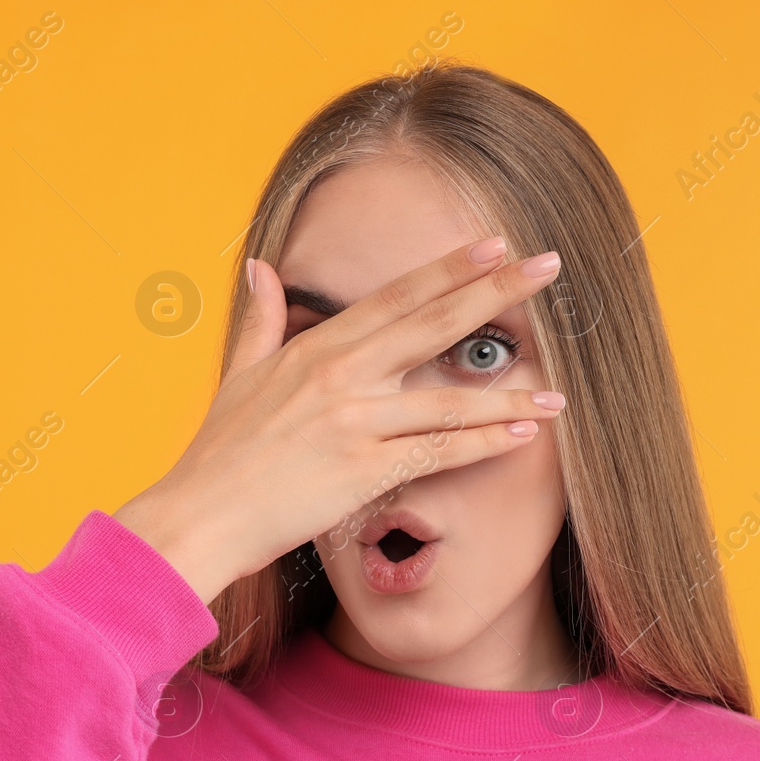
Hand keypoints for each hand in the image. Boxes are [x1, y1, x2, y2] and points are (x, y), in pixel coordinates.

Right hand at [114, 236, 566, 604]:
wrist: (198, 516)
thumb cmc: (219, 453)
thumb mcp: (238, 374)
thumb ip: (261, 319)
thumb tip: (260, 267)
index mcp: (317, 348)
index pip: (396, 297)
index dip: (449, 268)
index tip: (494, 244)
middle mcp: (341, 376)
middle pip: (433, 324)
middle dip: (496, 293)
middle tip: (548, 267)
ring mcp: (355, 424)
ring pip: (448, 401)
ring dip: (509, 393)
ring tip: (560, 391)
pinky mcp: (363, 473)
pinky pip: (437, 454)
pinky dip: (483, 444)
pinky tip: (524, 435)